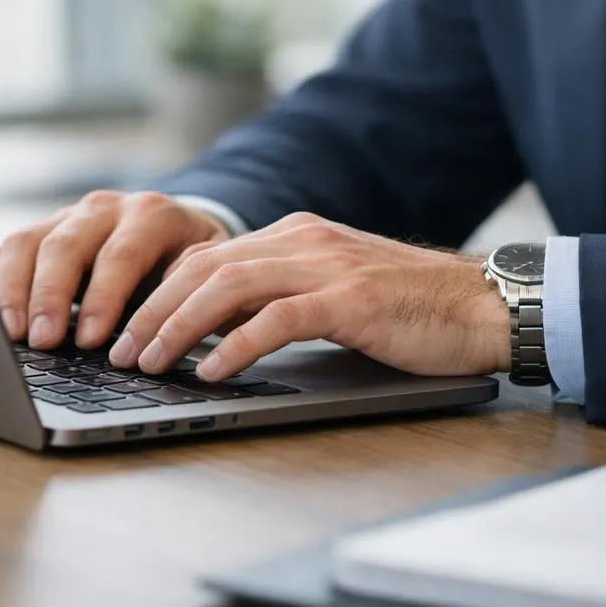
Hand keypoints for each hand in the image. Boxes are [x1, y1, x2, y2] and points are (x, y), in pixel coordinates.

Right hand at [0, 191, 231, 349]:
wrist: (179, 230)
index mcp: (150, 215)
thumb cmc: (192, 264)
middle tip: (42, 342)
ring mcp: (66, 217)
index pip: (119, 255)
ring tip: (12, 333)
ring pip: (27, 241)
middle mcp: (103, 209)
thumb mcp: (204, 274)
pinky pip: (4, 248)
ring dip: (13, 290)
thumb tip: (165, 334)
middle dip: (49, 296)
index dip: (103, 298)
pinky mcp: (40, 232)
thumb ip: (186, 294)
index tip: (88, 341)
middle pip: (65, 245)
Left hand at [106, 212, 510, 381]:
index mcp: (294, 235)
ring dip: (178, 327)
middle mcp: (303, 240)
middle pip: (203, 268)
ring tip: (150, 362)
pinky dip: (236, 345)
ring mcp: (326, 266)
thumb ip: (279, 297)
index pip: (207, 256)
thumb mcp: (332, 291)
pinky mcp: (349, 299)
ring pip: (227, 287)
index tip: (127, 327)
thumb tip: (215, 329)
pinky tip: (211, 370)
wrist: (484, 305)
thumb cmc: (410, 309)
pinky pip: (276, 319)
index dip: (159, 291)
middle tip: (121, 351)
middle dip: (152, 310)